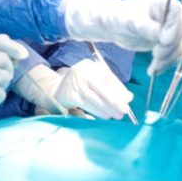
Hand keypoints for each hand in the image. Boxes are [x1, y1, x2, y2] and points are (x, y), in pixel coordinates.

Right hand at [14, 60, 132, 119]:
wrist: (52, 91)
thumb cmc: (78, 88)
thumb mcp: (92, 83)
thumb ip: (108, 88)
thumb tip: (128, 97)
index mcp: (89, 65)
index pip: (107, 76)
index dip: (119, 88)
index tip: (129, 98)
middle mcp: (81, 70)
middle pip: (102, 86)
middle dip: (115, 99)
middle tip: (125, 110)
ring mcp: (74, 81)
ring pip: (95, 96)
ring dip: (108, 107)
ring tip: (117, 115)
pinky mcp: (69, 94)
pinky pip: (87, 103)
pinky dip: (97, 110)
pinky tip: (105, 116)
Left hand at [63, 0, 181, 72]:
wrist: (117, 27)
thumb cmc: (121, 17)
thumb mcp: (130, 20)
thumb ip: (145, 26)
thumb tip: (161, 36)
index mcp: (164, 1)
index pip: (177, 12)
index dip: (173, 27)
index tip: (162, 41)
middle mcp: (172, 13)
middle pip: (181, 31)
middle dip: (170, 46)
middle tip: (155, 55)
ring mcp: (173, 28)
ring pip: (180, 44)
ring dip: (169, 58)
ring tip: (153, 67)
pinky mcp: (170, 41)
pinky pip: (175, 53)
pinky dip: (166, 63)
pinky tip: (154, 70)